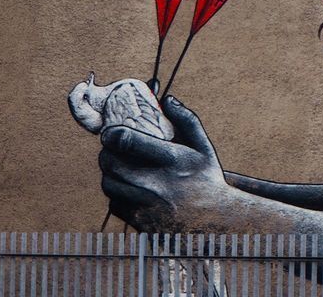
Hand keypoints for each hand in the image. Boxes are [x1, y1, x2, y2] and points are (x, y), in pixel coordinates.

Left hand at [99, 95, 228, 231]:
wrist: (214, 223)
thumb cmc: (207, 180)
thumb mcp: (204, 148)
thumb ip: (186, 120)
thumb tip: (166, 99)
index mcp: (172, 160)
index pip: (125, 140)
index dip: (111, 133)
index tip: (112, 132)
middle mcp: (156, 183)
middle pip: (109, 162)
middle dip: (108, 152)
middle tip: (115, 149)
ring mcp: (145, 205)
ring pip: (108, 182)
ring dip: (110, 172)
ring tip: (123, 167)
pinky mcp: (138, 221)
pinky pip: (113, 203)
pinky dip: (117, 194)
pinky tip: (131, 188)